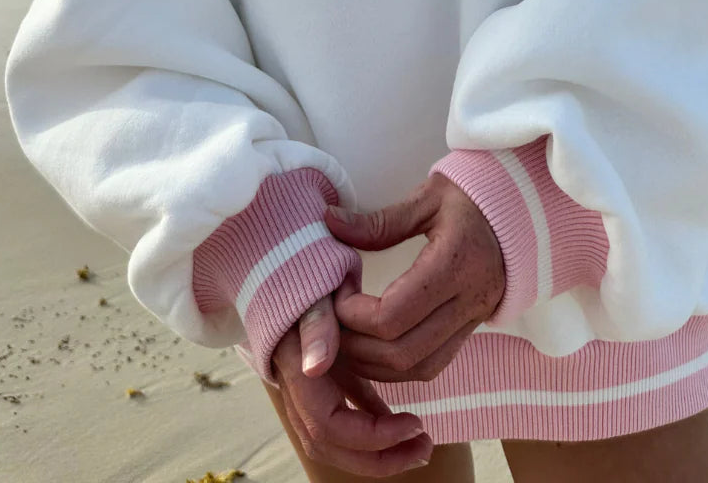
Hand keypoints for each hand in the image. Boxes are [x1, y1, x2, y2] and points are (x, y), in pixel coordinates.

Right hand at [268, 281, 433, 476]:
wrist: (282, 253)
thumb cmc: (304, 263)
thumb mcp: (316, 283)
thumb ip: (316, 321)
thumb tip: (316, 367)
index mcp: (293, 364)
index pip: (326, 425)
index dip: (370, 435)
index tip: (415, 421)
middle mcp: (295, 379)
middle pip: (329, 443)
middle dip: (378, 455)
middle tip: (425, 447)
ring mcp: (306, 378)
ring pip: (335, 434)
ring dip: (376, 446)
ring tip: (421, 443)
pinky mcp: (323, 369)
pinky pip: (345, 406)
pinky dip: (371, 419)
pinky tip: (401, 421)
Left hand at [322, 173, 505, 382]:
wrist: (526, 210)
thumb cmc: (474, 197)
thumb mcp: (428, 197)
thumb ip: (379, 220)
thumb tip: (330, 222)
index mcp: (456, 263)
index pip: (393, 316)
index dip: (353, 314)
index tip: (337, 289)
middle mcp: (469, 301)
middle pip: (402, 353)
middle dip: (356, 346)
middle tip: (332, 319)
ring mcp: (475, 320)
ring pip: (418, 369)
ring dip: (374, 364)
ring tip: (347, 334)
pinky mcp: (473, 330)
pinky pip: (432, 365)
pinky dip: (397, 365)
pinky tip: (374, 344)